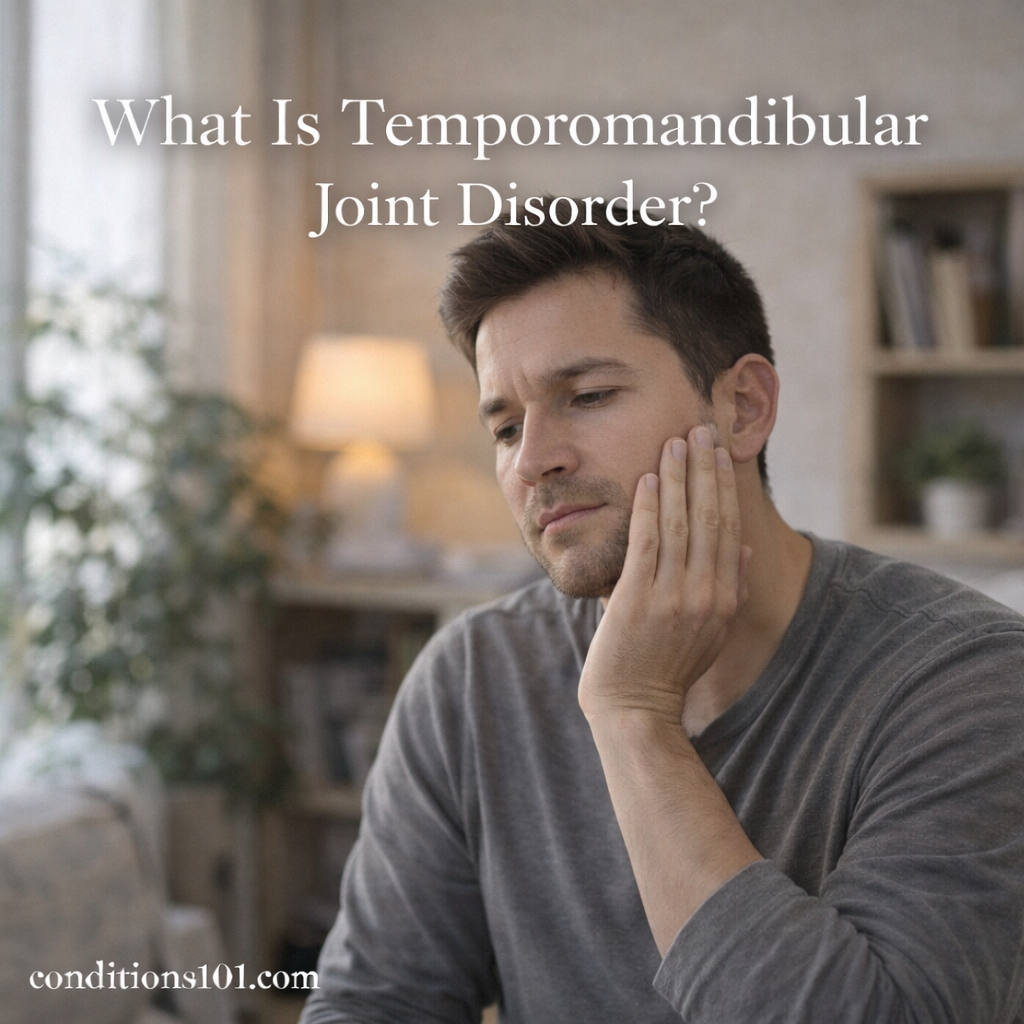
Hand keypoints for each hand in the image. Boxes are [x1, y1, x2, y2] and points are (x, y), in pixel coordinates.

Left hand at [578, 426, 751, 725]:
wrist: (635, 707)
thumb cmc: (669, 666)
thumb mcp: (711, 631)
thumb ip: (729, 587)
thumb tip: (746, 548)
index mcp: (725, 598)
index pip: (729, 528)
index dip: (724, 486)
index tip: (719, 453)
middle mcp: (705, 594)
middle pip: (709, 517)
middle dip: (704, 469)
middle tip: (699, 429)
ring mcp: (672, 597)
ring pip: (680, 523)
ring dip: (679, 478)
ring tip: (675, 442)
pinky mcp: (637, 599)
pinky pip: (646, 542)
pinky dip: (650, 507)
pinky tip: (649, 478)